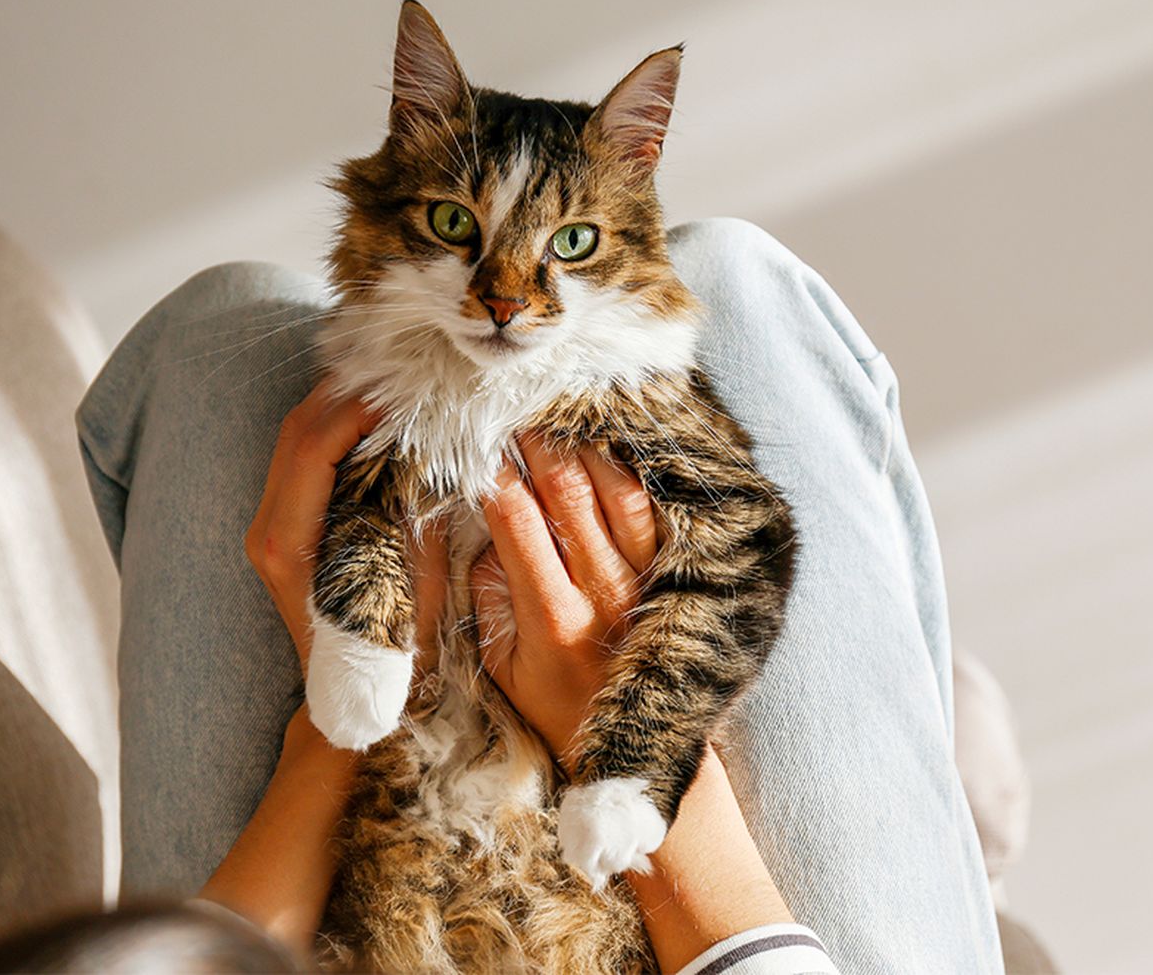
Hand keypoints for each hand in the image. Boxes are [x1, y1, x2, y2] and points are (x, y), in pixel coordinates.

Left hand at [244, 379, 448, 688]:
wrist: (353, 701)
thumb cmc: (391, 652)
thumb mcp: (413, 579)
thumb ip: (412, 511)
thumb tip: (427, 446)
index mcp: (286, 543)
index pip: (312, 448)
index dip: (356, 408)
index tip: (404, 389)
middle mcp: (265, 530)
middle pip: (296, 432)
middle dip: (347, 392)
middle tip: (401, 370)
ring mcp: (268, 526)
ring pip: (295, 438)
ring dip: (340, 404)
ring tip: (391, 384)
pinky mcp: (282, 525)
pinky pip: (302, 458)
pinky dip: (336, 429)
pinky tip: (375, 417)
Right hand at [473, 433, 657, 767]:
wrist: (633, 745)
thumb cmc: (552, 703)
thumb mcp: (500, 663)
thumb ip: (490, 595)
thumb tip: (489, 529)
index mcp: (554, 617)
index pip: (518, 522)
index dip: (495, 474)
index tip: (477, 443)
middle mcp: (606, 594)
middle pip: (571, 494)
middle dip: (539, 443)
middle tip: (519, 408)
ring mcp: (647, 583)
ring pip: (620, 492)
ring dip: (588, 446)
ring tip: (564, 413)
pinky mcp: (676, 578)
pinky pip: (657, 511)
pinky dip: (635, 473)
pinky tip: (614, 444)